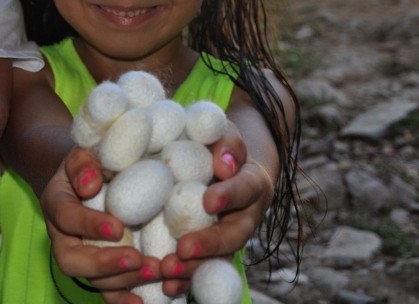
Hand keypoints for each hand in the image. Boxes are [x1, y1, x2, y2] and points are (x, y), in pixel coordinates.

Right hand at [43, 148, 159, 301]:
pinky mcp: (98, 271)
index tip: (118, 227)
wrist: (87, 179)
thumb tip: (91, 184)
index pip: (66, 217)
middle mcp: (62, 237)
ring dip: (124, 280)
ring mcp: (80, 258)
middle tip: (137, 258)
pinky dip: (123, 300)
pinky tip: (143, 302)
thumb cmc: (89, 164)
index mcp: (56, 204)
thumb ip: (82, 163)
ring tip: (156, 271)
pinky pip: (107, 291)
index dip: (89, 225)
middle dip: (105, 263)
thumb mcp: (83, 153)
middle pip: (71, 261)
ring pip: (94, 280)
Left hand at [159, 122, 272, 292]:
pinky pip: (202, 269)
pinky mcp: (212, 251)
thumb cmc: (216, 143)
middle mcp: (245, 215)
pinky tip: (166, 287)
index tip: (209, 201)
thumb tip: (222, 163)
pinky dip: (186, 280)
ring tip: (168, 272)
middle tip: (183, 249)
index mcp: (252, 182)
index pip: (245, 188)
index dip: (230, 194)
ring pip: (220, 259)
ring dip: (195, 269)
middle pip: (235, 235)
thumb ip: (224, 141)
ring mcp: (230, 236)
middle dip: (210, 244)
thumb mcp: (221, 131)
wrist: (223, 164)